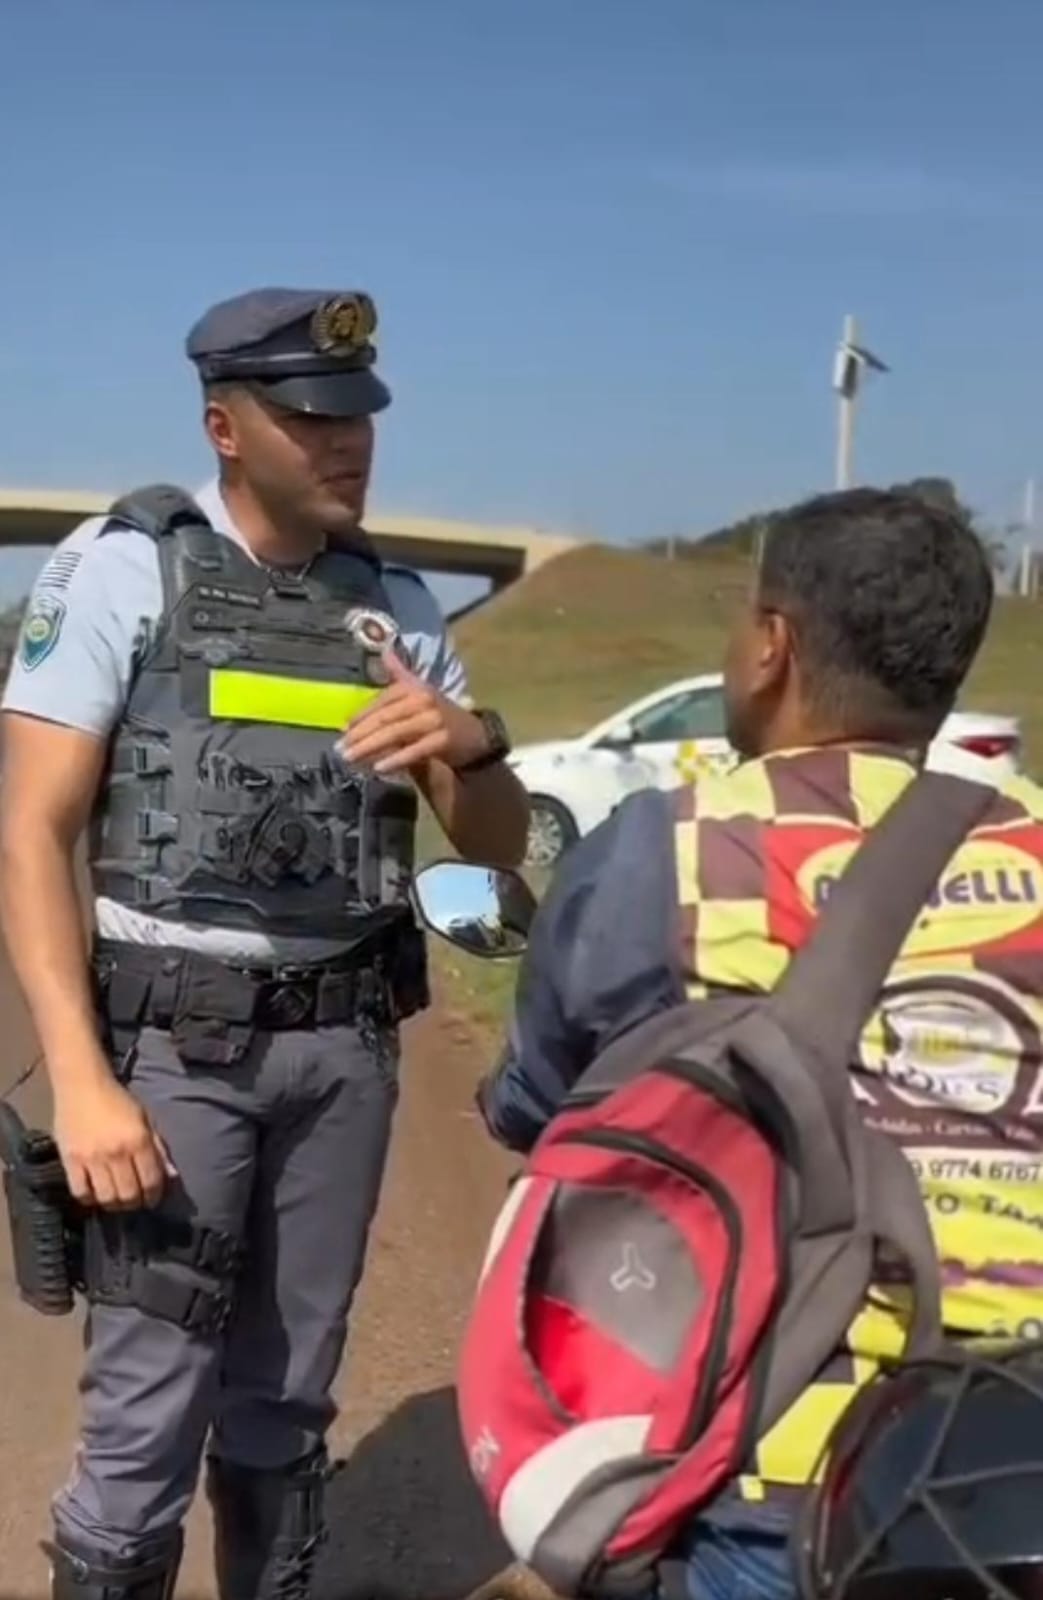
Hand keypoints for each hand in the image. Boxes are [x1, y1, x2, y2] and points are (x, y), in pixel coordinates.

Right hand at [53, 1074, 177, 1209]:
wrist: (82, 1085)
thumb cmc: (118, 1100)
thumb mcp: (145, 1119)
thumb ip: (158, 1148)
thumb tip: (171, 1175)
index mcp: (139, 1141)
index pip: (151, 1181)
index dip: (154, 1196)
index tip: (152, 1199)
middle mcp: (116, 1152)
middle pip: (129, 1194)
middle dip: (135, 1203)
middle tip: (134, 1201)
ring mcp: (91, 1158)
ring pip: (106, 1198)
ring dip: (113, 1204)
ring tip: (115, 1199)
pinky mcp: (70, 1160)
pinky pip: (80, 1192)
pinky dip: (89, 1199)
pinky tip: (95, 1193)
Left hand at [339, 649, 489, 775]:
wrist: (475, 734)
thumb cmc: (439, 713)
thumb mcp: (420, 690)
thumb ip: (399, 673)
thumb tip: (385, 651)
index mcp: (413, 687)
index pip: (380, 701)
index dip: (360, 716)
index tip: (343, 731)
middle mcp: (423, 700)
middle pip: (384, 718)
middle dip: (359, 734)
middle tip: (340, 750)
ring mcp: (434, 720)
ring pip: (394, 734)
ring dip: (370, 747)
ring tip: (351, 759)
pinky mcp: (443, 740)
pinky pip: (414, 750)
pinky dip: (395, 759)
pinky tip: (379, 767)